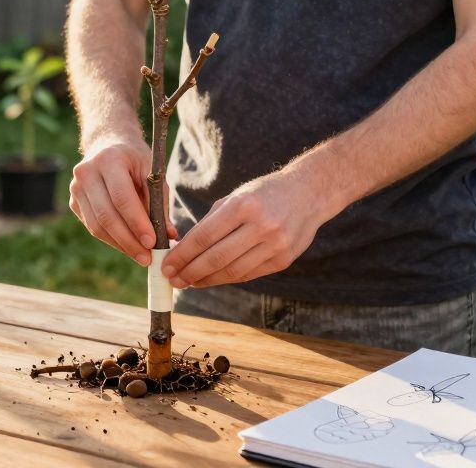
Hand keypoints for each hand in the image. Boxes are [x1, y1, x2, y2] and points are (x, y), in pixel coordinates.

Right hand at [69, 133, 175, 265]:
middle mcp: (86, 173)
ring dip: (120, 244)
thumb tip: (168, 235)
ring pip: (97, 226)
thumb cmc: (135, 159)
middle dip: (128, 241)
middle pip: (107, 215)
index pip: (122, 198)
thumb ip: (159, 203)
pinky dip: (111, 240)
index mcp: (108, 160)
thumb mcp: (152, 172)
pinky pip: (93, 227)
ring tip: (141, 256)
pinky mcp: (73, 202)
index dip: (137, 223)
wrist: (108, 144)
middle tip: (147, 257)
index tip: (152, 243)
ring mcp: (76, 188)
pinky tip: (127, 246)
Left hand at [161, 167, 335, 288]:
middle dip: (190, 272)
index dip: (182, 254)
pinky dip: (227, 278)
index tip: (166, 265)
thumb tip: (183, 249)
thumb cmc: (265, 193)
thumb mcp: (236, 197)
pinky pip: (248, 274)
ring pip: (232, 271)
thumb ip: (212, 222)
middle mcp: (261, 226)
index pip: (205, 236)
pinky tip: (213, 279)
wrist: (309, 194)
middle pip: (217, 258)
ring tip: (189, 282)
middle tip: (173, 279)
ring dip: (207, 280)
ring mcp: (275, 245)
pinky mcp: (284, 260)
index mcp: (244, 205)